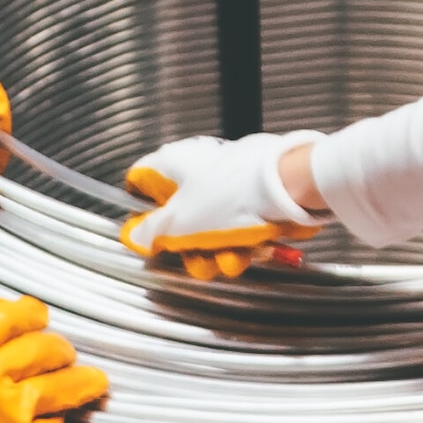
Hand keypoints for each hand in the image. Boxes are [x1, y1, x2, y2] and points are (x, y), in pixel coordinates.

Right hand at [0, 292, 105, 422]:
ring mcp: (10, 415)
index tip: (36, 315)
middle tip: (61, 349)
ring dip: (81, 382)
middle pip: (45, 350)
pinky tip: (59, 419)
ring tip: (95, 382)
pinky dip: (57, 422)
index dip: (30, 313)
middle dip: (57, 346)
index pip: (14, 317)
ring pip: (63, 390)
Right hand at [122, 131, 319, 272]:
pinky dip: (245, 244)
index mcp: (173, 164)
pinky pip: (238, 229)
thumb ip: (153, 232)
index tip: (146, 236)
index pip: (141, 183)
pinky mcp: (252, 199)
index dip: (140, 213)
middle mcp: (199, 171)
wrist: (290, 190)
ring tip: (233, 257)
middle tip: (198, 258)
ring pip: (210, 231)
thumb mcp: (181, 223)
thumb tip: (132, 236)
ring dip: (220, 253)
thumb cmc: (235, 196)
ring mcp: (227, 185)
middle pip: (179, 219)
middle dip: (190, 248)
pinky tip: (255, 249)